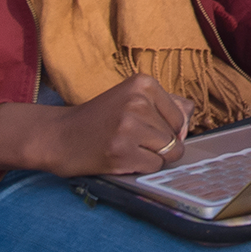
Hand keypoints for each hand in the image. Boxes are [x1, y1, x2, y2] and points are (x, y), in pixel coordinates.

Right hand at [0, 74, 191, 176]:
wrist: (59, 136)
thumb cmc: (99, 119)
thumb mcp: (130, 98)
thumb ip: (164, 104)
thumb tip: (191, 117)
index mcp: (143, 83)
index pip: (181, 115)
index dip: (167, 129)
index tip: (143, 128)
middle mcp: (138, 102)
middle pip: (175, 135)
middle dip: (159, 144)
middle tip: (130, 139)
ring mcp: (129, 127)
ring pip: (168, 152)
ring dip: (151, 157)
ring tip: (127, 148)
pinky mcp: (121, 152)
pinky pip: (154, 166)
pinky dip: (142, 168)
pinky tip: (122, 158)